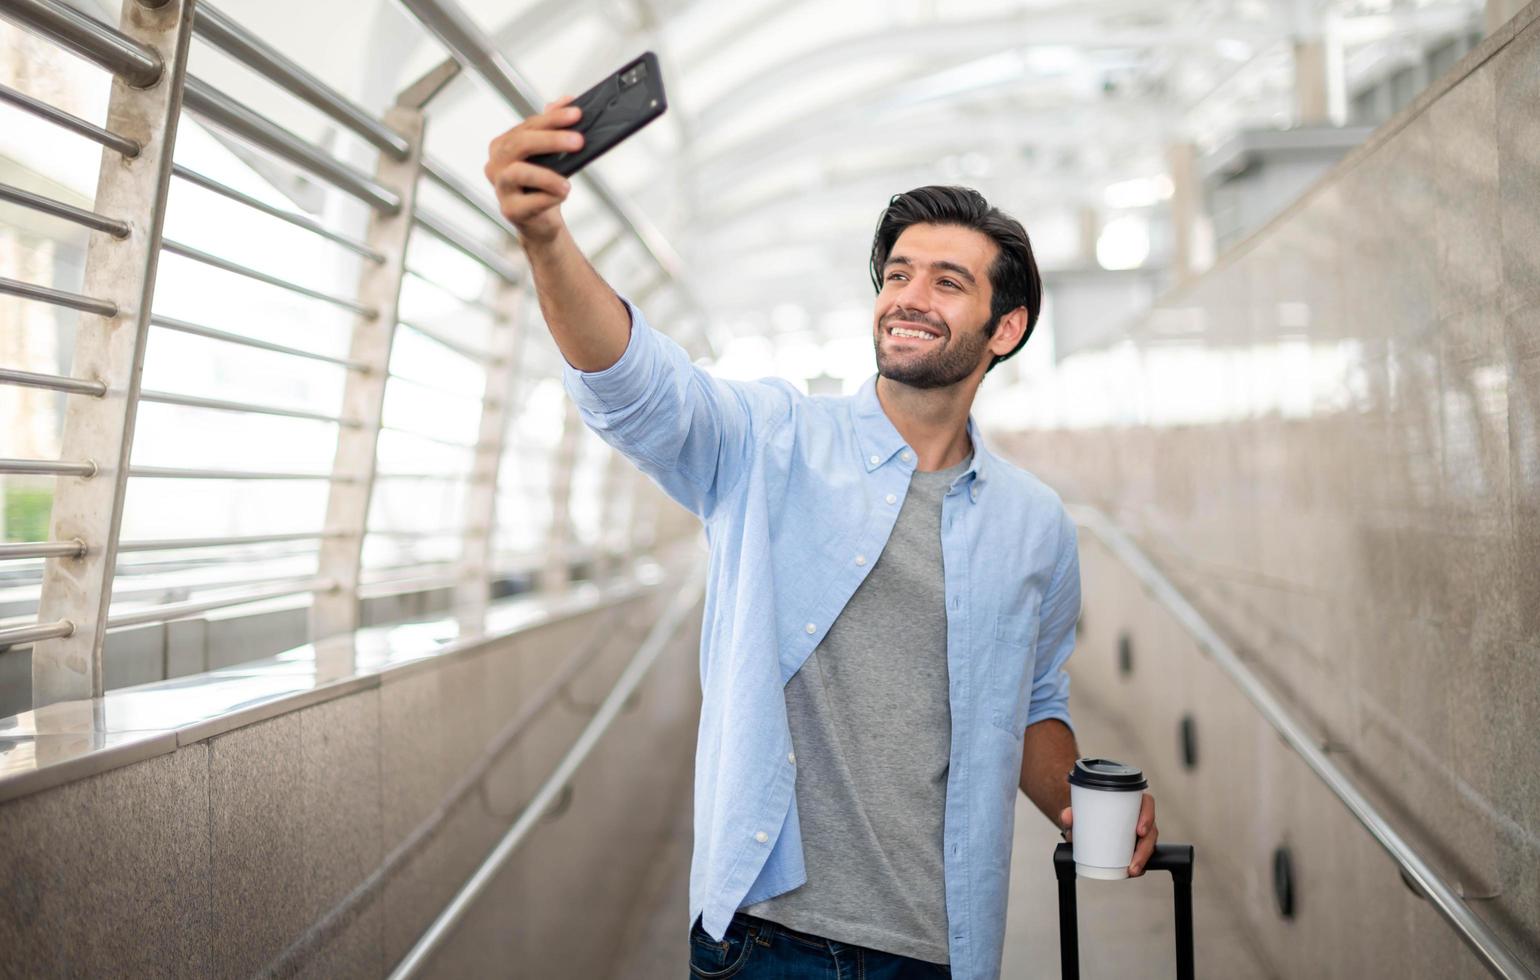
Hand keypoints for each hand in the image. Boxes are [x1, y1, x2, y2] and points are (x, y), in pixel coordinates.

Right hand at [483, 97, 583, 245]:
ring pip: (518, 173)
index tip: (576, 114)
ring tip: (567, 183)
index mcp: (503, 145)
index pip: (528, 126)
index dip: (552, 119)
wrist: (541, 221)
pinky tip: (561, 195)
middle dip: (551, 140)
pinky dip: (549, 198)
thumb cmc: (542, 184)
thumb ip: (552, 125)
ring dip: (547, 176)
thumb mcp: (549, 153)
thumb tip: (566, 99)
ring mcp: (500, 188)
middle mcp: (495, 164)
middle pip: (520, 144)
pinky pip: (529, 202)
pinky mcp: (510, 210)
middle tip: (578, 141)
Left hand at [1058, 792, 1158, 876]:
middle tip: (1134, 859)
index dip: (1148, 816)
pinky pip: (1144, 854)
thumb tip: (1067, 817)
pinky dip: (1141, 863)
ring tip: (1132, 870)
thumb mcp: (1077, 812)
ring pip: (1149, 844)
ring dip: (1143, 858)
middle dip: (1146, 846)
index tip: (1140, 831)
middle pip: (1151, 828)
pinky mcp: (1135, 845)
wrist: (1082, 822)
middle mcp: (1138, 815)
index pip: (1147, 803)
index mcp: (1130, 801)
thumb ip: (1069, 814)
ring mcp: (1139, 831)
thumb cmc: (1086, 813)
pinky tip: (1134, 871)